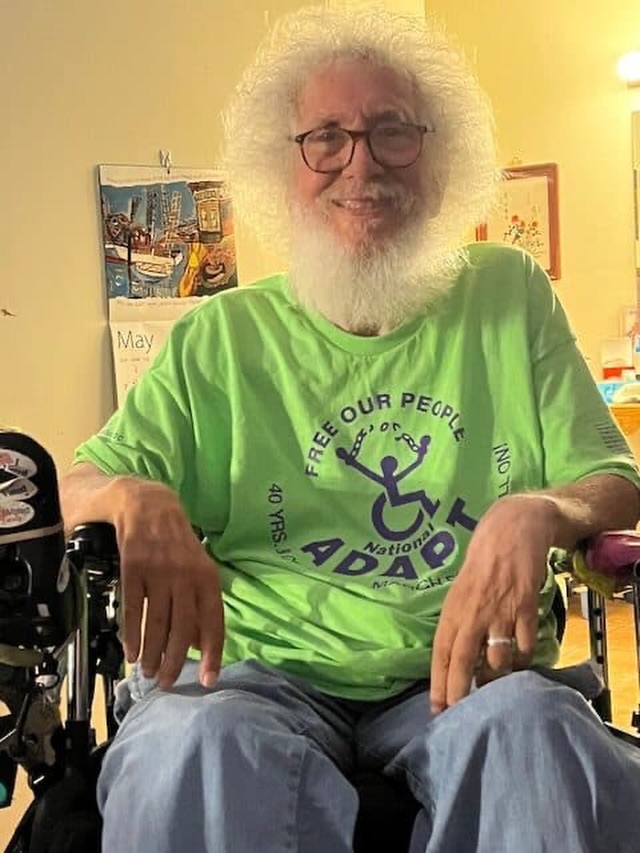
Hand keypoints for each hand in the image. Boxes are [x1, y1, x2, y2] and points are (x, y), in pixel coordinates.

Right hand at [108, 477, 223, 689]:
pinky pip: (134, 608)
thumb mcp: (199, 567)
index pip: (214, 621)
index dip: (212, 653)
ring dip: (152, 653)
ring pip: (157, 622)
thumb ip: (202, 603)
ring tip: (147, 672)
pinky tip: (131, 652)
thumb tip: (204, 643)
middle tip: (166, 684)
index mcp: (207, 577)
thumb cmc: (178, 543)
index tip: (208, 680)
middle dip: (174, 661)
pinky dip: (132, 634)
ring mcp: (159, 572)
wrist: (148, 506)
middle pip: (182, 628)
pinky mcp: (133, 568)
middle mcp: (186, 576)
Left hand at [429, 494, 556, 713]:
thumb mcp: (461, 589)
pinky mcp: (524, 606)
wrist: (513, 528)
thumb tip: (456, 654)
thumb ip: (459, 619)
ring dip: (496, 679)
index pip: (439, 652)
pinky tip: (522, 663)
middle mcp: (472, 612)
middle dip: (460, 692)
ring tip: (496, 691)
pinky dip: (523, 659)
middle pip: (461, 661)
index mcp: (453, 608)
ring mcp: (499, 611)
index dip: (437, 682)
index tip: (437, 709)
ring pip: (496, 659)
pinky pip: (524, 644)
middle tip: (461, 716)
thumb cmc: (483, 559)